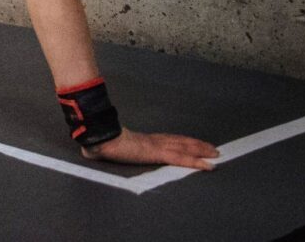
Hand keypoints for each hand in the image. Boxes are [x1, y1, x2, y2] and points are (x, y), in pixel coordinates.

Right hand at [84, 129, 219, 170]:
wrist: (101, 138)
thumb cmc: (100, 142)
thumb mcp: (105, 146)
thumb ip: (103, 148)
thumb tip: (90, 149)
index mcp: (143, 140)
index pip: (168, 140)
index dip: (182, 141)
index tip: (193, 143)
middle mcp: (153, 141)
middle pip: (180, 141)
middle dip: (197, 145)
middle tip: (213, 148)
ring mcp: (157, 146)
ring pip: (184, 148)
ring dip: (201, 151)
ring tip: (215, 154)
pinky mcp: (158, 154)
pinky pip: (182, 159)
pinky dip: (197, 162)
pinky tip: (207, 165)